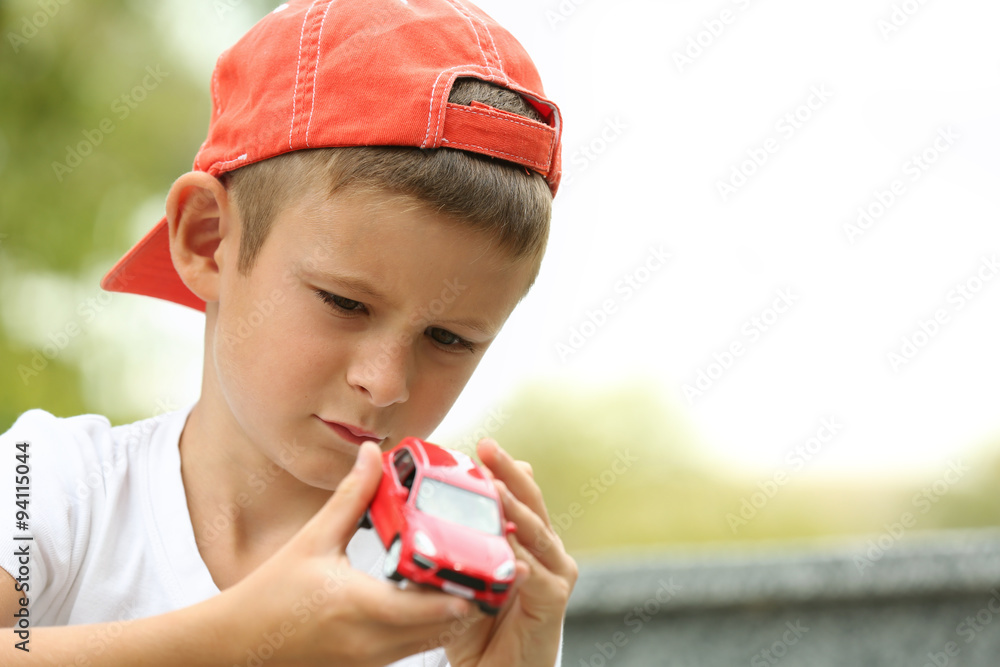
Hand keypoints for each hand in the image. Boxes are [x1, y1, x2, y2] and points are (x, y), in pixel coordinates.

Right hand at [218, 442, 474, 666]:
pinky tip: (433, 599)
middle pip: (442, 628)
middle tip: (490, 567)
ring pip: (431, 641)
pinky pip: (412, 648)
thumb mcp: (314, 539)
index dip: (463, 591)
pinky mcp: (368, 665)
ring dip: (452, 614)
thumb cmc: (271, 593)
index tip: (488, 568)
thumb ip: (352, 497)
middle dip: (469, 599)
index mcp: (360, 605)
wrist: (238, 644)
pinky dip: (430, 627)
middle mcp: (371, 640)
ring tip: (469, 579)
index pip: (429, 607)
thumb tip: (373, 454)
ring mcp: (370, 658)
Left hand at [443, 439, 577, 666]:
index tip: (477, 446)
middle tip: (487, 448)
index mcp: (524, 537)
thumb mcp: (455, 579)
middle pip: (530, 499)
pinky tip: (512, 555)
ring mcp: (554, 571)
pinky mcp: (554, 600)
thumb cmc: (477, 625)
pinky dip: (524, 564)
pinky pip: (538, 577)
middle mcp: (544, 548)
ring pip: (536, 531)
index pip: (515, 493)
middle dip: (507, 472)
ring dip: (515, 508)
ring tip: (496, 487)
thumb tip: (407, 520)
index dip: (498, 468)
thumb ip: (443, 552)